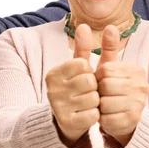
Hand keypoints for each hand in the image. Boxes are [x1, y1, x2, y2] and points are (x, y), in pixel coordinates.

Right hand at [46, 24, 99, 146]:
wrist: (64, 121)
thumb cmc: (75, 89)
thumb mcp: (79, 68)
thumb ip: (82, 47)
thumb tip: (84, 24)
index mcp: (54, 73)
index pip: (83, 64)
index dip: (89, 72)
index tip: (83, 78)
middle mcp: (53, 89)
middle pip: (90, 81)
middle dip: (94, 87)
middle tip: (86, 93)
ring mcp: (58, 107)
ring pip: (94, 98)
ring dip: (95, 102)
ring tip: (86, 104)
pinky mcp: (67, 123)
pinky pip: (94, 115)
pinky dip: (95, 115)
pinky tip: (86, 114)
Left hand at [96, 26, 148, 146]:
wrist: (127, 119)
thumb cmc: (115, 91)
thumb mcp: (110, 69)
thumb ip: (109, 48)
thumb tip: (110, 26)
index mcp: (136, 70)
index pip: (105, 69)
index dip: (97, 78)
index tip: (101, 83)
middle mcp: (141, 85)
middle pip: (105, 86)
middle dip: (98, 93)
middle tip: (102, 96)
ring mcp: (139, 103)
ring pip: (105, 103)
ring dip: (100, 108)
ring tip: (105, 107)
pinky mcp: (134, 120)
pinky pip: (107, 119)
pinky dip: (103, 120)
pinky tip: (109, 117)